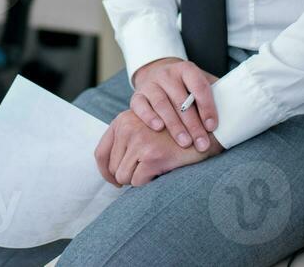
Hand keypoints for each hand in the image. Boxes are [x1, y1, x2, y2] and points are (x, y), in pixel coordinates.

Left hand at [95, 109, 221, 187]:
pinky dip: (148, 182)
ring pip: (124, 177)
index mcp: (121, 120)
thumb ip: (125, 142)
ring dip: (137, 180)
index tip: (114, 181)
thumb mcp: (144, 128)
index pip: (100, 152)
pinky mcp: (152, 156)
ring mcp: (139, 141)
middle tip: (143, 174)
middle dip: (126, 177)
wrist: (202, 132)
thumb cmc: (172, 134)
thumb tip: (110, 174)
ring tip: (153, 170)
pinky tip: (161, 171)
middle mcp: (127, 127)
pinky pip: (138, 182)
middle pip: (112, 168)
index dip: (105, 172)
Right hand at [130, 57, 219, 152]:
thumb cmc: (185, 86)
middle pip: (180, 99)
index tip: (212, 126)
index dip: (207, 106)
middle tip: (201, 143)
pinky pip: (140, 106)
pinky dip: (148, 117)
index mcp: (186, 70)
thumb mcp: (200, 83)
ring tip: (184, 142)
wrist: (157, 74)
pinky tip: (158, 128)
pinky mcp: (137, 95)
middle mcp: (167, 74)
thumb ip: (216, 93)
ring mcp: (151, 84)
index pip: (199, 86)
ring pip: (161, 103)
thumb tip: (236, 111)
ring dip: (174, 125)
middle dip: (193, 124)